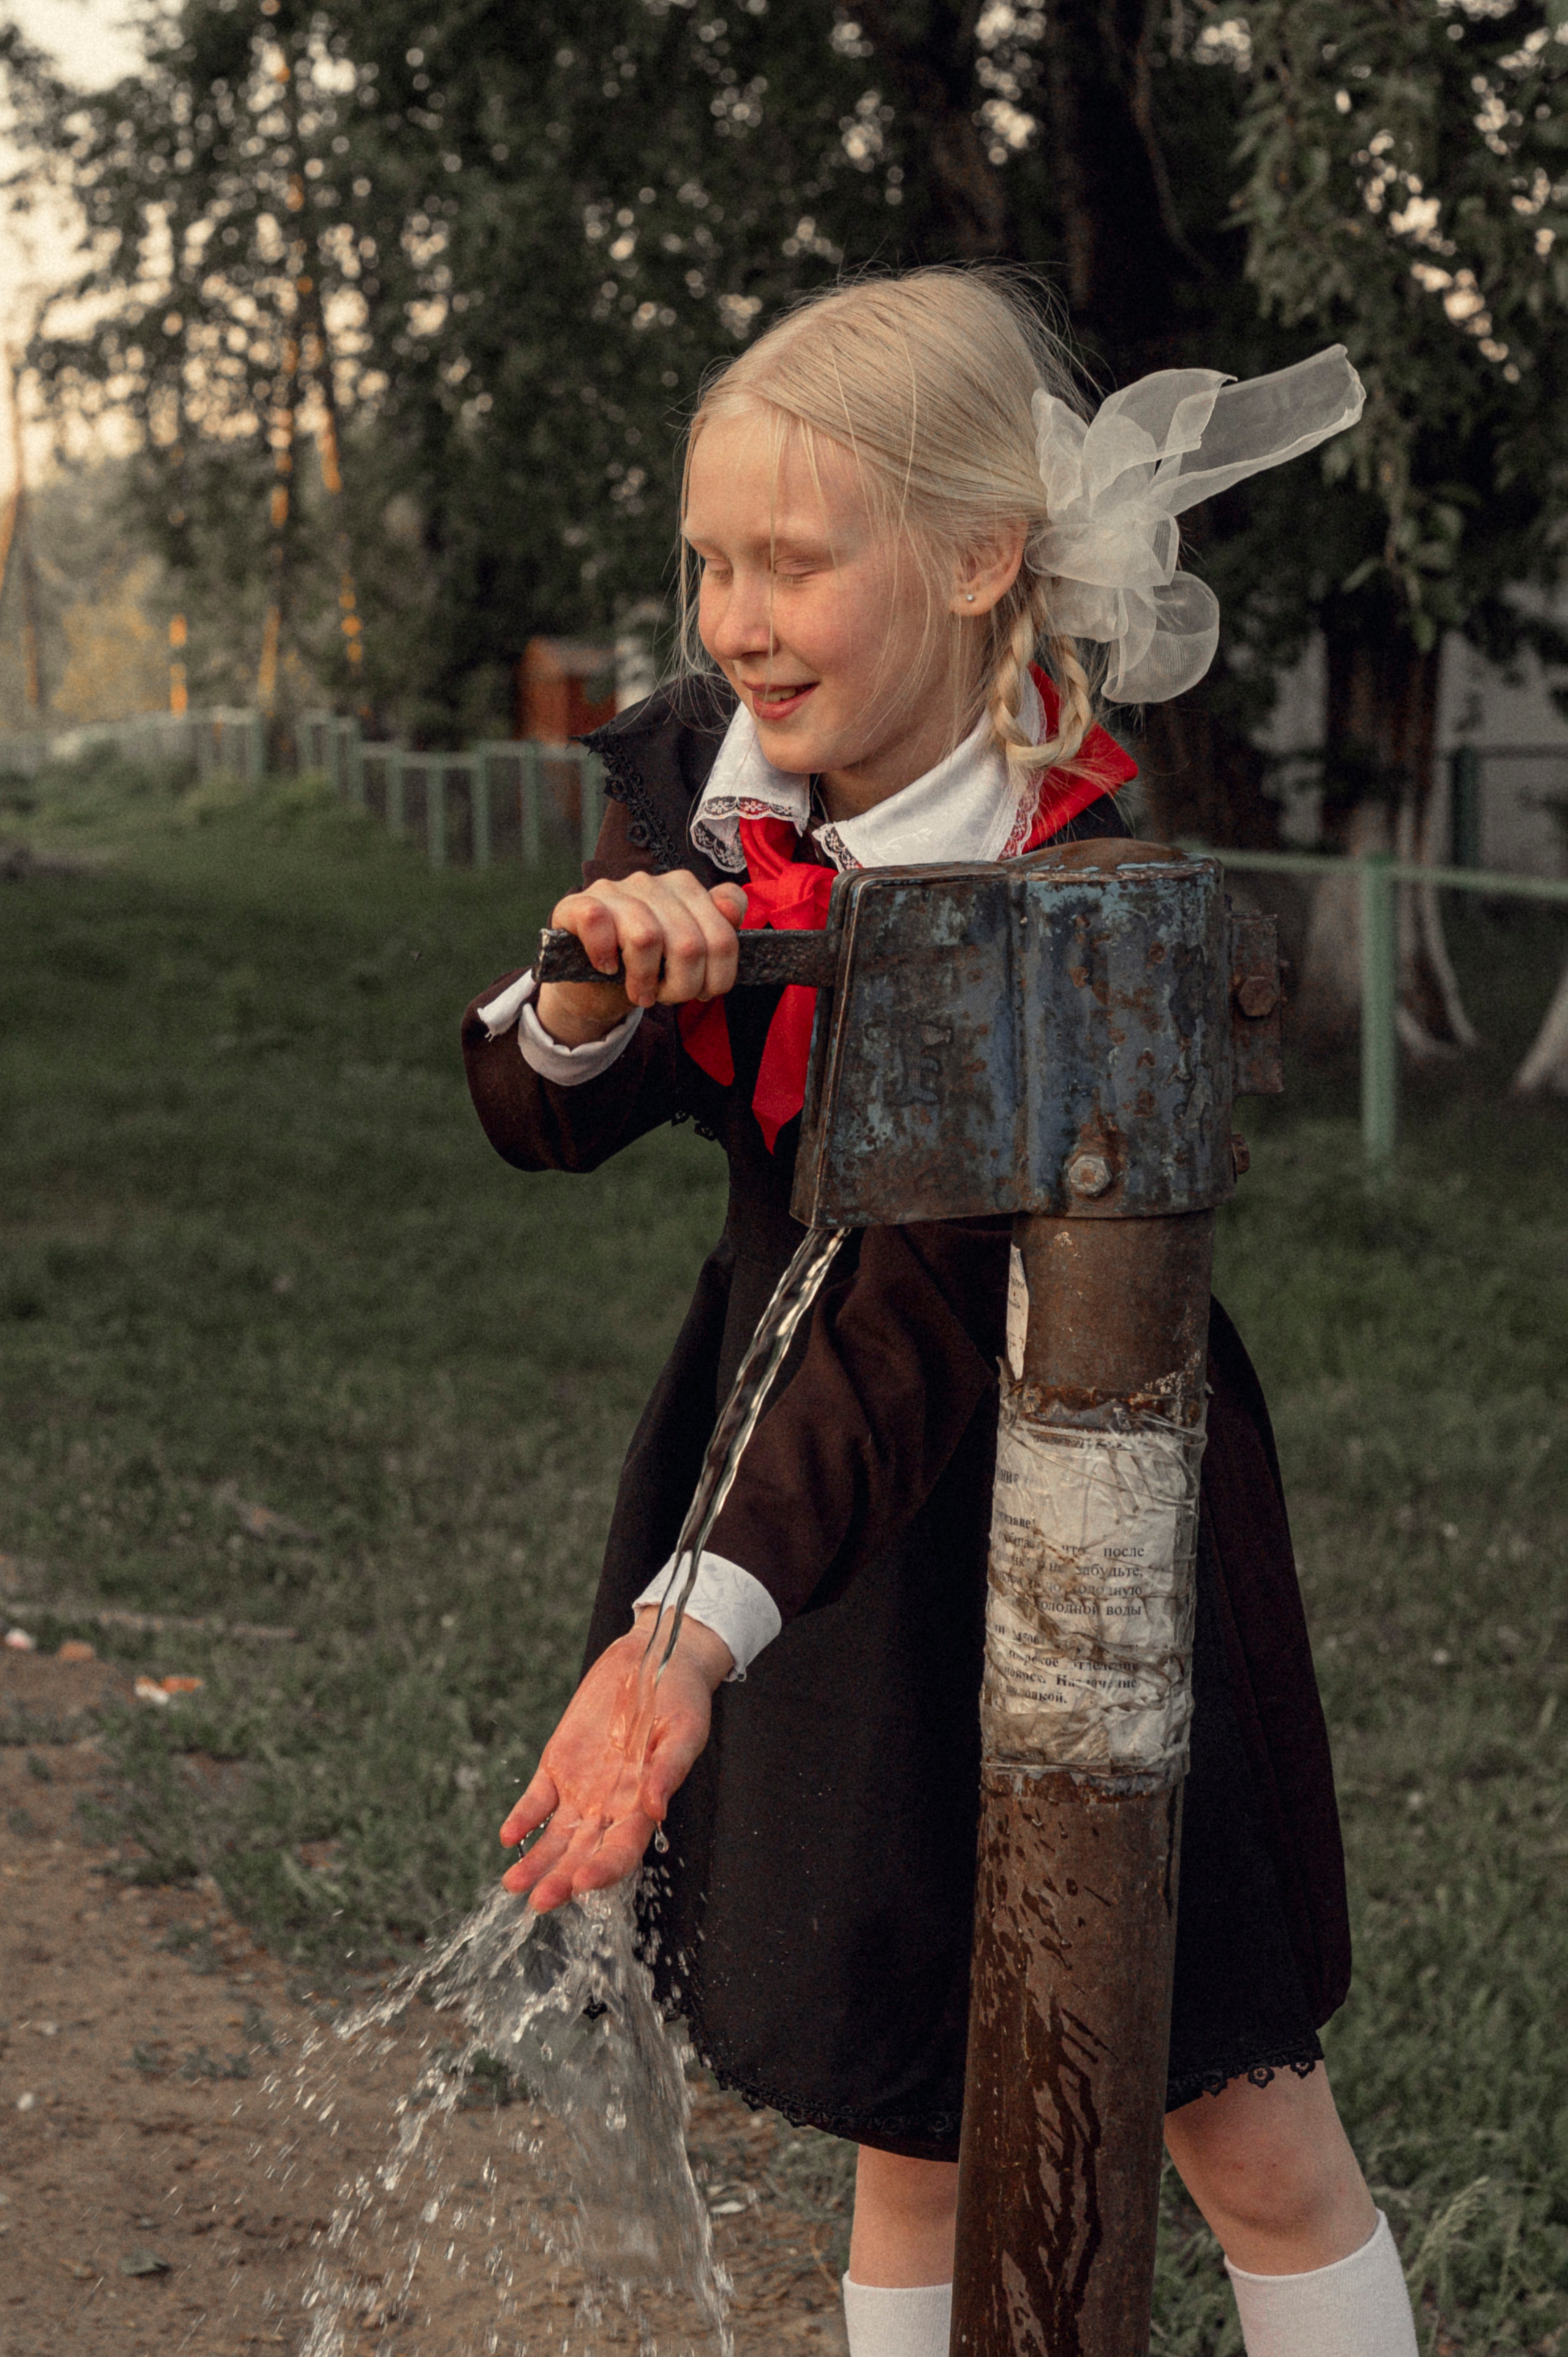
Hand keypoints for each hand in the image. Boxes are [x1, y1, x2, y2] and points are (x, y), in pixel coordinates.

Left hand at [498, 1609, 732, 1911]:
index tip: (583, 1883)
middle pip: (583, 1854)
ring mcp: (581, 1788)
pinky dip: (523, 1817)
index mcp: (643, 1804)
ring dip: (535, 1861)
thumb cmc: (681, 1697)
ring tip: (513, 1884)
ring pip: (555, 1837)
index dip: (603, 1870)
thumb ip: (669, 1770)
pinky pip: (537, 1799)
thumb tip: (656, 1810)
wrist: (654, 1657)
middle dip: (561, 1880)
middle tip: (540, 1901)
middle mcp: (610, 1805)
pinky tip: (509, 1835)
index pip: (622, 1850)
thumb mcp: (684, 1730)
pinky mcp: (558, 1763)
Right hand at [536, 871, 747, 1046]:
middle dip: (683, 986)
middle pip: (690, 944)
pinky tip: (607, 969)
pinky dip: (605, 956)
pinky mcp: (578, 905)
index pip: (723, 934)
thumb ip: (719, 933)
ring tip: (641, 993)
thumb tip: (731, 910)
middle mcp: (652, 882)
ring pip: (647, 937)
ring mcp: (614, 890)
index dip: (719, 974)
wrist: (591, 984)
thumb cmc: (645, 968)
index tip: (704, 990)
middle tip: (667, 998)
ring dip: (646, 979)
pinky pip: (598, 923)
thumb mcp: (687, 958)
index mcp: (686, 889)